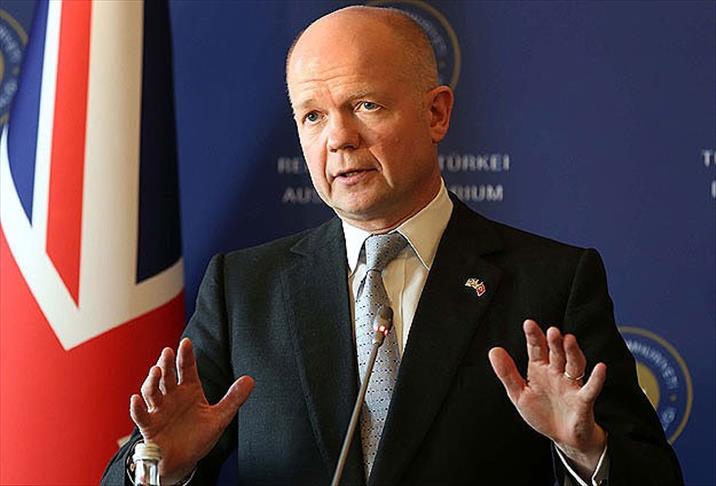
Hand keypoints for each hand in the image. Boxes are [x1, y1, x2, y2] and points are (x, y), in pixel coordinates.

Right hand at [130, 338, 253, 482]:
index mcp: (189, 390)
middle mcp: (172, 396)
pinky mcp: (150, 425)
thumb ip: (233, 398)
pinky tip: (135, 399)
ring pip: (151, 391)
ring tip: (155, 371)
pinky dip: (136, 408)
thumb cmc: (198, 437)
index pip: (186, 368)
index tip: (186, 343)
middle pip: (167, 375)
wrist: (183, 462)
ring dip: (152, 381)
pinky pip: (141, 415)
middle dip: (166, 364)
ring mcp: (159, 409)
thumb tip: (250, 380)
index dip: (185, 355)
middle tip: (168, 352)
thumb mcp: (219, 418)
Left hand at [488, 319, 606, 478]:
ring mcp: (571, 385)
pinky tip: (600, 368)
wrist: (563, 437)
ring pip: (574, 365)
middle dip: (554, 342)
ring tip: (569, 339)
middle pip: (556, 353)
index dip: (533, 337)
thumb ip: (507, 373)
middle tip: (551, 330)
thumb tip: (493, 351)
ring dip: (572, 352)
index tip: (528, 324)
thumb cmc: (542, 412)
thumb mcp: (519, 394)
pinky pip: (591, 388)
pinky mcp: (583, 401)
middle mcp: (557, 373)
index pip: (537, 349)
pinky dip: (596, 379)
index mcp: (540, 370)